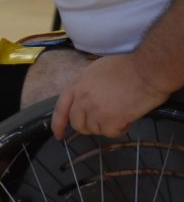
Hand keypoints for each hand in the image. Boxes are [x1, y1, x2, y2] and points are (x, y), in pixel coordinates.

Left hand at [51, 54, 171, 137]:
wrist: (145, 72)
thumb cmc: (124, 67)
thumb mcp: (94, 72)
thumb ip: (84, 87)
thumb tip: (83, 99)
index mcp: (76, 86)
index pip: (60, 109)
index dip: (58, 124)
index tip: (58, 134)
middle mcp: (82, 100)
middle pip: (77, 123)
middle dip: (87, 125)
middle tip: (102, 120)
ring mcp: (95, 112)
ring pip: (94, 129)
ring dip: (105, 126)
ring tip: (118, 112)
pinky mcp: (110, 122)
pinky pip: (110, 133)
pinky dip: (119, 129)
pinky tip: (126, 118)